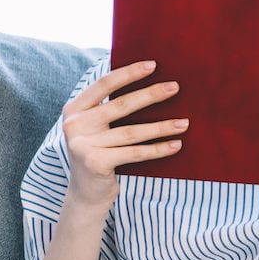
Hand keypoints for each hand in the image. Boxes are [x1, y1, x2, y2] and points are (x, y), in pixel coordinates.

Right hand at [61, 61, 187, 209]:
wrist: (87, 194)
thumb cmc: (100, 153)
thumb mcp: (98, 128)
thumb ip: (111, 108)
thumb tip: (153, 82)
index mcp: (74, 109)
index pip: (104, 84)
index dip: (129, 73)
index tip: (153, 65)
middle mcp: (74, 124)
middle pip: (121, 105)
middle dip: (151, 95)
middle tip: (175, 87)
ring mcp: (82, 144)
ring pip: (132, 132)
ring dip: (162, 126)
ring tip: (184, 122)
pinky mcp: (94, 162)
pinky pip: (134, 153)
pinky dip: (158, 149)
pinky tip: (176, 145)